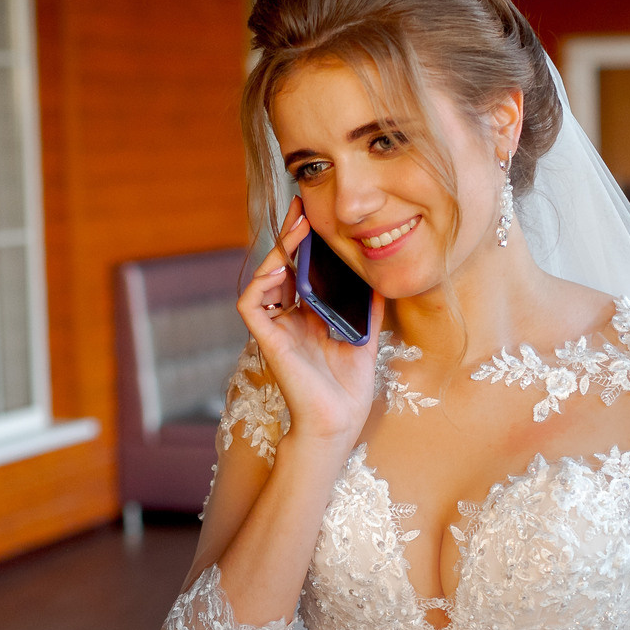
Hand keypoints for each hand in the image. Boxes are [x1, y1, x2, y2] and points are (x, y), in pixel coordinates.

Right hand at [238, 199, 380, 450]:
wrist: (339, 421)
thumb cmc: (349, 387)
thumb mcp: (364, 335)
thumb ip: (367, 306)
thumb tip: (379, 274)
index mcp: (308, 316)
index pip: (302, 270)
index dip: (305, 243)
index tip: (316, 215)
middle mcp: (288, 318)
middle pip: (282, 268)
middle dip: (290, 236)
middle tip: (303, 208)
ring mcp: (275, 328)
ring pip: (264, 279)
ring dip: (277, 252)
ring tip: (297, 229)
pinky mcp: (266, 339)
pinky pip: (251, 303)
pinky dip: (260, 281)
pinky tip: (279, 266)